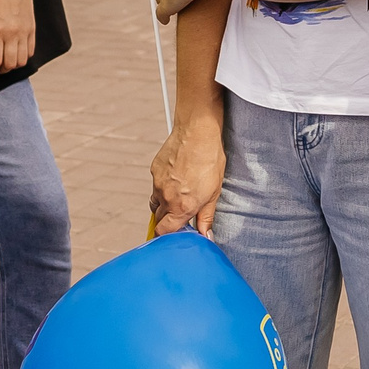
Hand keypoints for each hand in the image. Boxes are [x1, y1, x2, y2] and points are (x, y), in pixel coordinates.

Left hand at [0, 0, 36, 76]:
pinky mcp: (32, 30)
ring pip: (21, 61)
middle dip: (1, 71)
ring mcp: (23, 33)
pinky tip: (17, 54)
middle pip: (9, 64)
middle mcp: (11, 34)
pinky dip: (23, 57)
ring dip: (13, 66)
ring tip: (7, 63)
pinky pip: (30, 52)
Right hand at [149, 112, 226, 234]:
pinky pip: (156, 184)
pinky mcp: (154, 170)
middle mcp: (166, 198)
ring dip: (164, 203)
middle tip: (182, 213)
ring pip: (155, 201)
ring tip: (179, 194)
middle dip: (168, 219)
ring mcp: (158, 183)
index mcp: (181, 207)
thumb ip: (206, 217)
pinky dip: (164, 185)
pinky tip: (177, 177)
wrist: (197, 133)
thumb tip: (205, 234)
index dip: (168, 235)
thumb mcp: (214, 192)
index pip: (163, 232)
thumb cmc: (209, 160)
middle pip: (158, 218)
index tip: (176, 234)